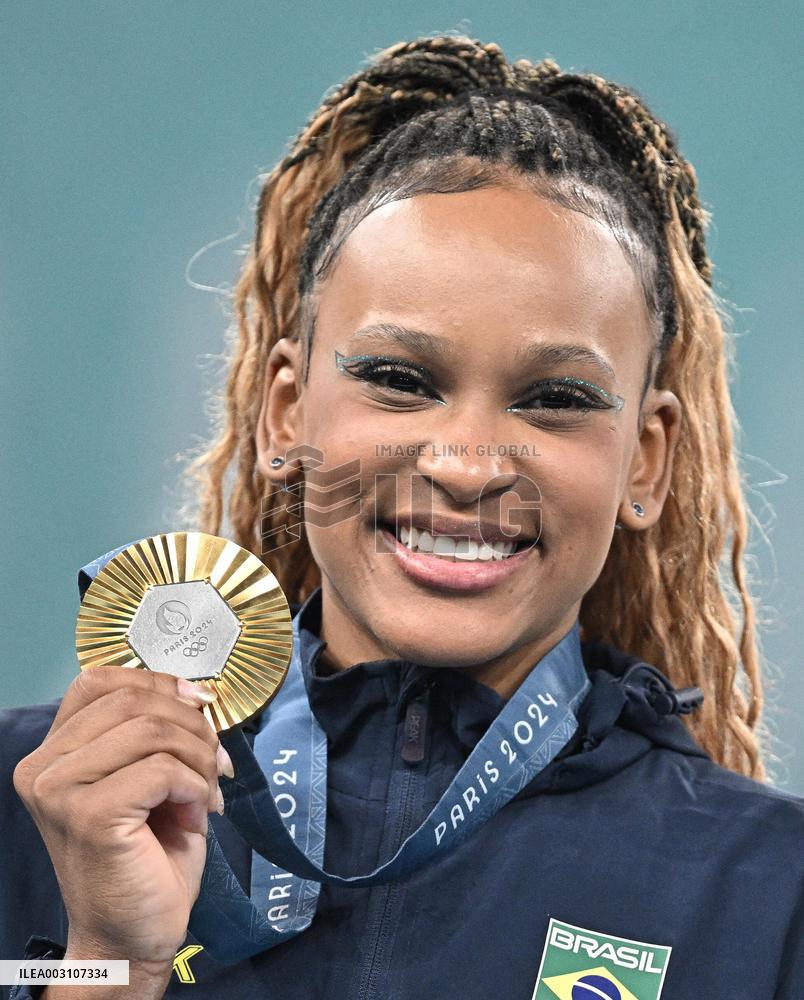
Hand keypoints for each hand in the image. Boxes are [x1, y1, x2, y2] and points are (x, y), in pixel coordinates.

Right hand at [13, 667, 233, 980]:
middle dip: (191, 724)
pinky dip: (196, 784)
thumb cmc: (146, 854)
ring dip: (199, 756)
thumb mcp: (148, 775)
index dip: (158, 682)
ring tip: (208, 788)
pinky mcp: (90, 815)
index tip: (200, 703)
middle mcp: (44, 768)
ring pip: (151, 730)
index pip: (99, 680)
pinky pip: (163, 769)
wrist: (132, 935)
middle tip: (215, 760)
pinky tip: (198, 810)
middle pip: (132, 700)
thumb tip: (197, 692)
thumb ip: (156, 730)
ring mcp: (60, 791)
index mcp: (53, 752)